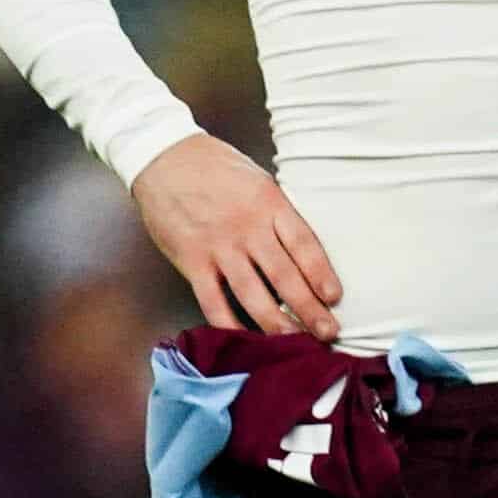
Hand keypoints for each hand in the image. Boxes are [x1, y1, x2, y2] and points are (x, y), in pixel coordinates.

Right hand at [135, 132, 342, 334]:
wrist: (163, 157)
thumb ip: (277, 215)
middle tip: (328, 332)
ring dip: (276, 323)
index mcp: (269, 204)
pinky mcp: (191, 259)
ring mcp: (218, 246)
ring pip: (253, 294)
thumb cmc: (215, 167)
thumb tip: (298, 254)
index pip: (304, 246)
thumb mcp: (258, 181)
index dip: (321, 275)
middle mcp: (247, 228)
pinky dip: (228, 323)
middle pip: (285, 276)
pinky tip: (243, 338)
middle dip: (310, 309)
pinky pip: (212, 300)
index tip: (334, 298)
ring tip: (294, 340)